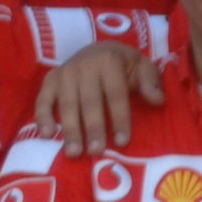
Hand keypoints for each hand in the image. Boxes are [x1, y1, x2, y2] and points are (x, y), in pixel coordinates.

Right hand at [38, 38, 162, 153]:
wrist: (95, 49)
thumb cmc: (121, 64)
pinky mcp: (49, 81)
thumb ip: (150, 82)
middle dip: (93, 128)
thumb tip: (158, 101)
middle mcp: (85, 66)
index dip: (119, 119)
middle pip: (90, 102)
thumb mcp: (141, 66)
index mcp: (109, 61)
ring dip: (70, 130)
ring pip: (67, 105)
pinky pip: (42, 101)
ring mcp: (64, 74)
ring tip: (74, 152)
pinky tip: (47, 135)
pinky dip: (43, 117)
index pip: (115, 94)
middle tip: (95, 152)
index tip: (121, 142)